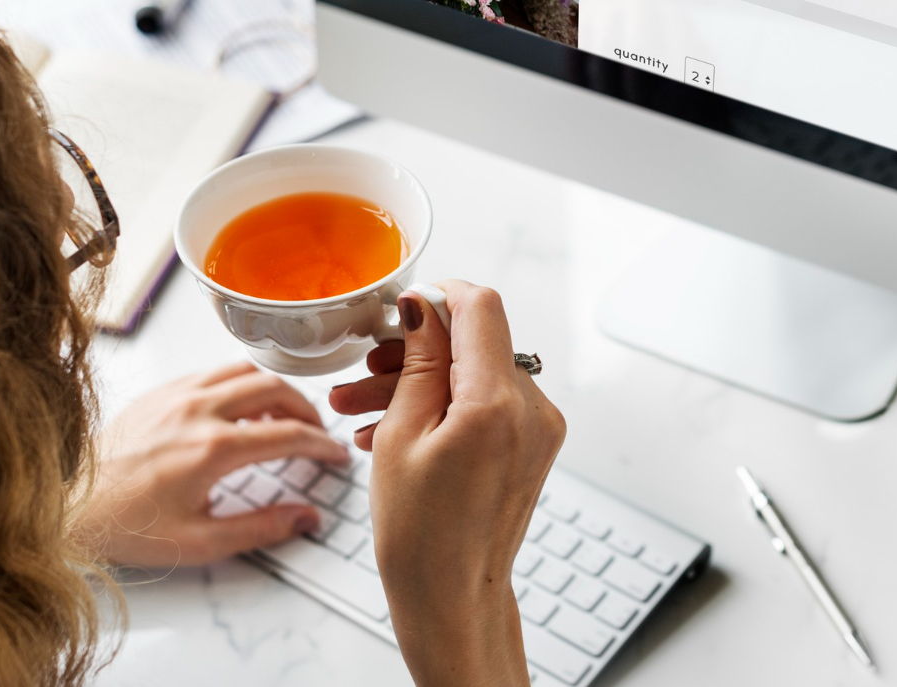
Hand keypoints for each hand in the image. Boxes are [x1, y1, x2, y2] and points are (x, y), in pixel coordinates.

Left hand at [77, 361, 349, 567]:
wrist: (66, 506)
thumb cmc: (125, 526)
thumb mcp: (198, 542)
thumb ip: (260, 529)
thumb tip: (306, 518)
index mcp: (212, 448)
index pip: (289, 434)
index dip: (321, 444)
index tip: (335, 454)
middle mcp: (199, 410)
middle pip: (274, 389)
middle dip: (305, 408)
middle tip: (314, 431)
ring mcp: (177, 394)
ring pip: (245, 370)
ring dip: (273, 389)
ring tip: (281, 416)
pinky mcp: (160, 391)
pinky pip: (213, 372)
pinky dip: (239, 383)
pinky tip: (238, 408)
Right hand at [330, 281, 564, 686]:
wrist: (452, 600)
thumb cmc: (420, 535)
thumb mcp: (402, 434)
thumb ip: (419, 361)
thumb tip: (424, 305)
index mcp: (498, 403)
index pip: (481, 307)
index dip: (439, 296)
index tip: (400, 310)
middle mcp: (532, 408)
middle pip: (474, 342)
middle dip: (415, 349)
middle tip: (363, 370)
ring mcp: (538, 427)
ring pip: (475, 373)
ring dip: (420, 381)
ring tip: (359, 408)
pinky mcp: (533, 444)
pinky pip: (486, 402)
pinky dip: (444, 406)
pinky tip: (392, 428)